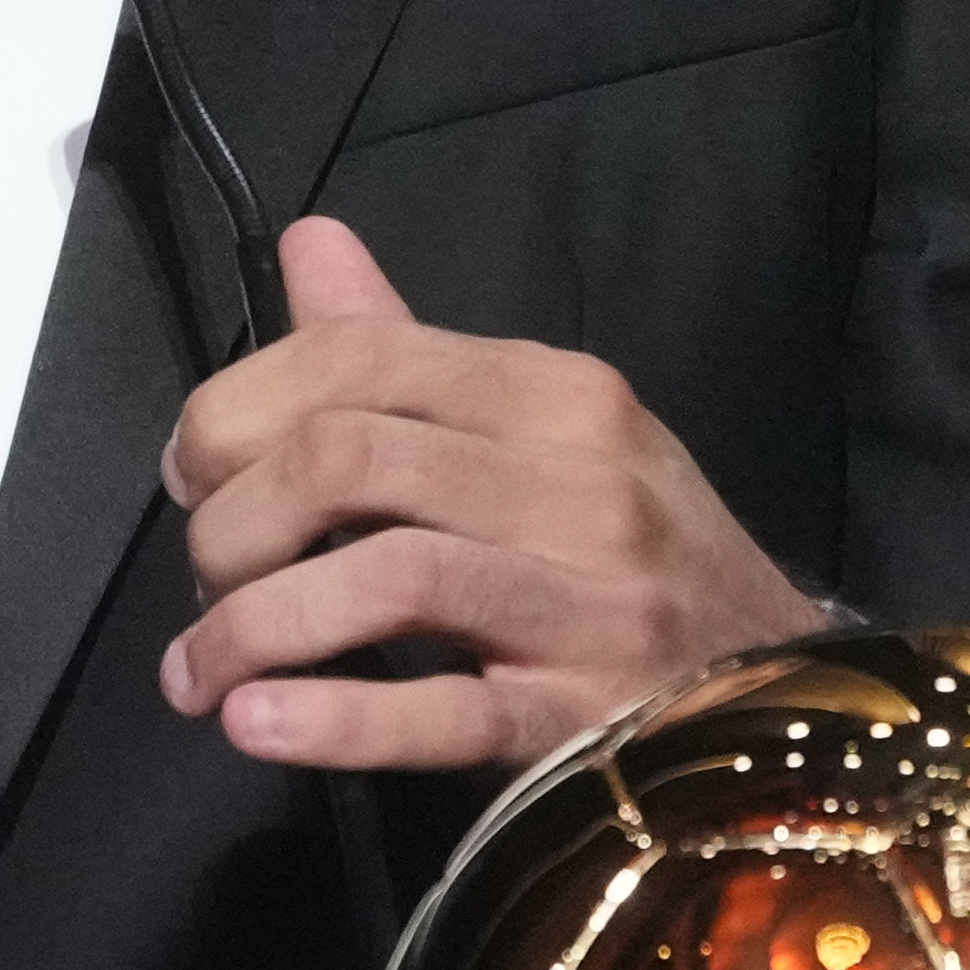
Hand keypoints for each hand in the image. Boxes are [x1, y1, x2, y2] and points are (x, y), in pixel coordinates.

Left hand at [154, 218, 826, 772]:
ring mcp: (587, 604)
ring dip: (250, 628)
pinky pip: (438, 712)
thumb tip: (307, 244)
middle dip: (230, 523)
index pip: (358, 358)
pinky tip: (257, 724)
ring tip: (199, 676)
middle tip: (203, 580)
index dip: (234, 409)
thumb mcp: (542, 436)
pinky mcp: (583, 720)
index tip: (191, 475)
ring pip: (383, 575)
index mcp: (554, 396)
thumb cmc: (629, 565)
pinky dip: (326, 721)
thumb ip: (409, 352)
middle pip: (346, 458)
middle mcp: (577, 483)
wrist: (779, 702)